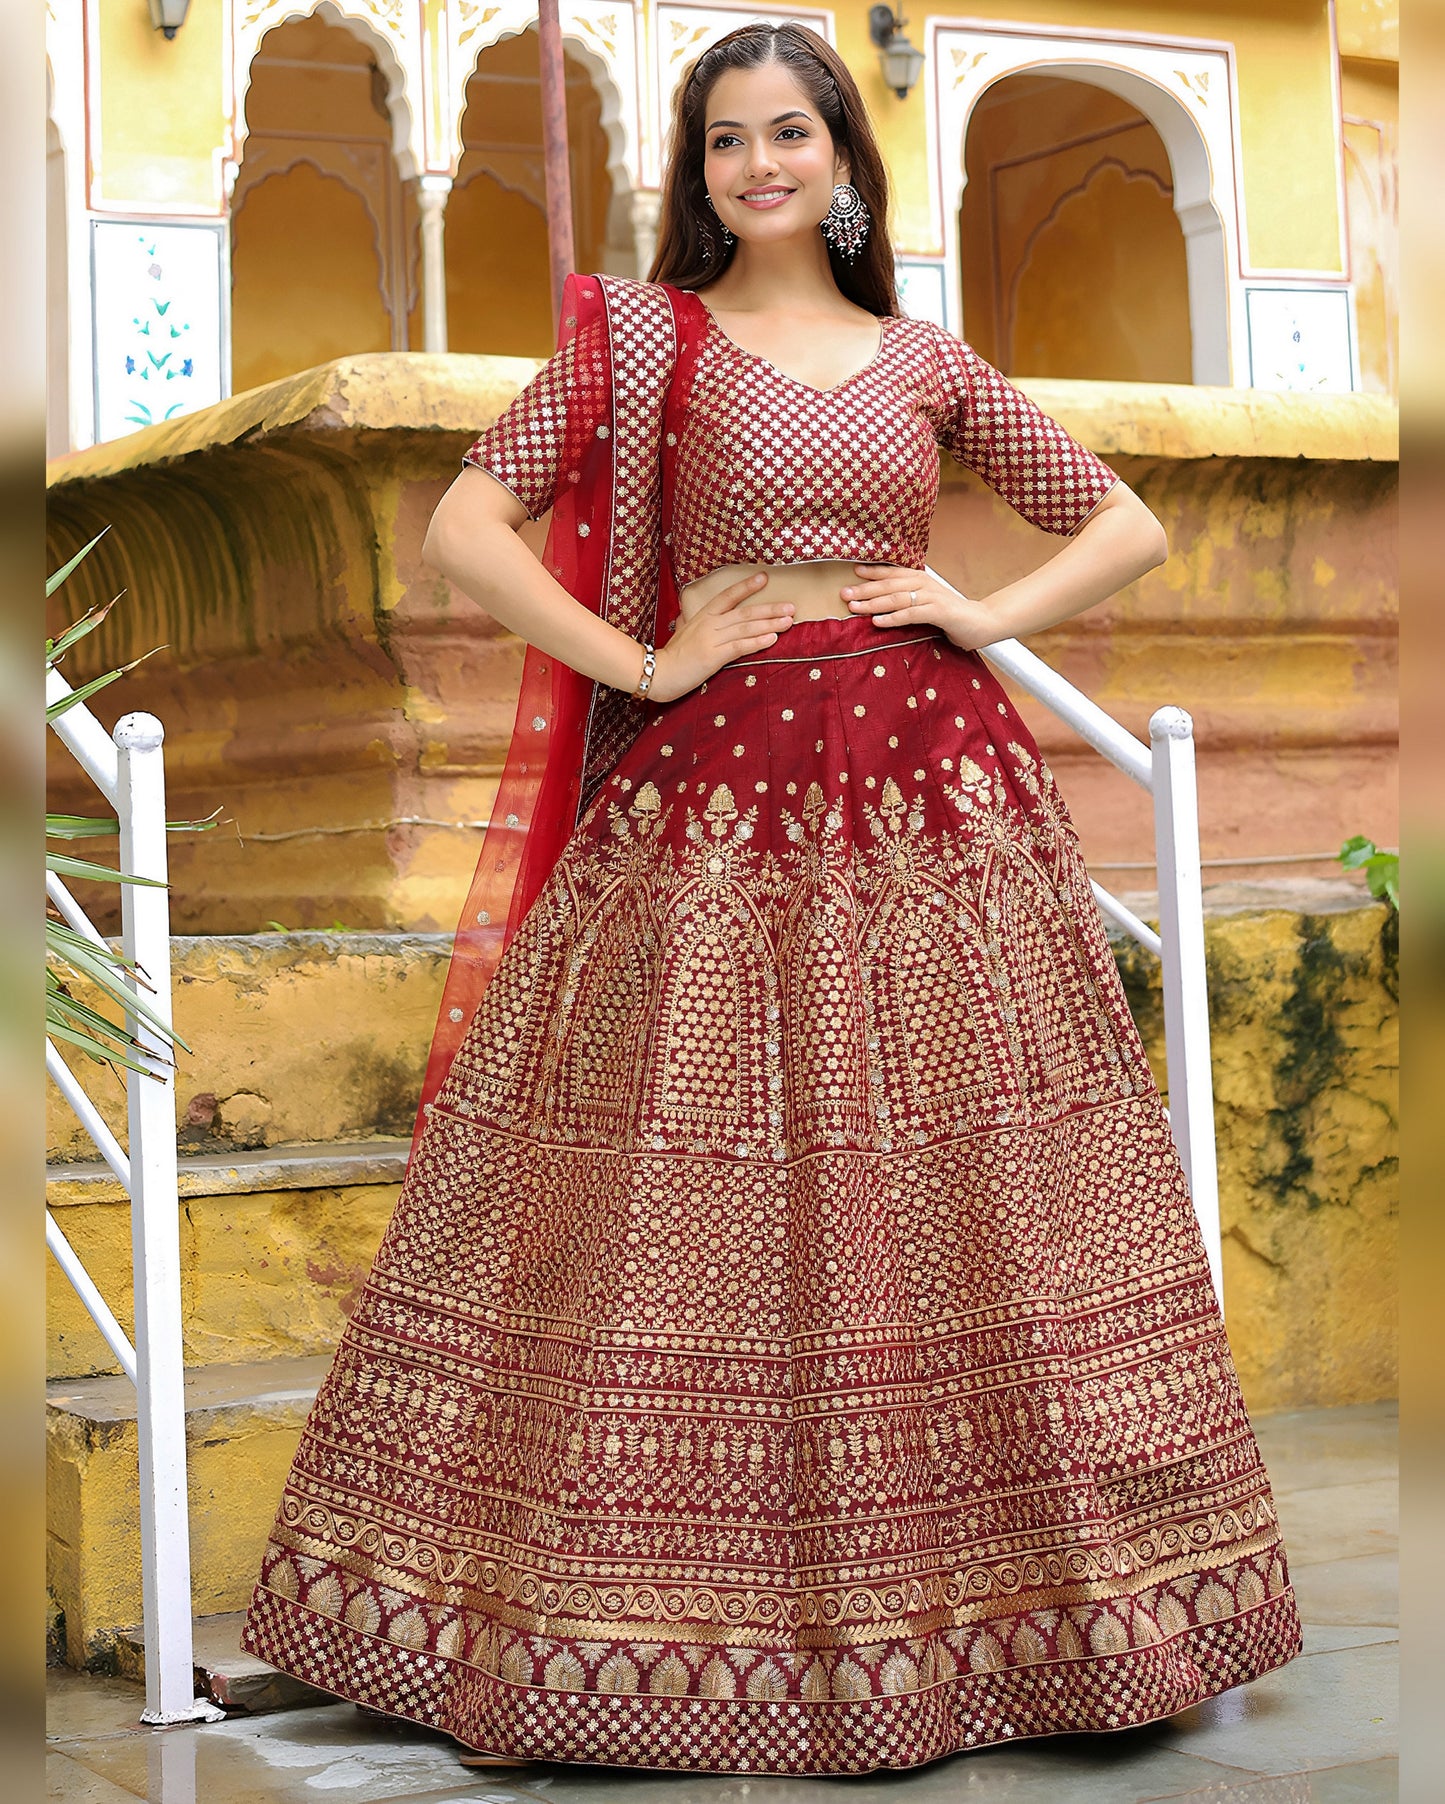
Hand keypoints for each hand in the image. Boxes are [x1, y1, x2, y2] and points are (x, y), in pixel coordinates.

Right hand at [646, 571, 794, 702]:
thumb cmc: (672, 655)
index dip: (746, 586)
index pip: (727, 596)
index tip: (764, 577)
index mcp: (703, 616)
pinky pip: (739, 646)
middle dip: (770, 608)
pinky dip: (757, 642)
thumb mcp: (681, 632)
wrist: (658, 673)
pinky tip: (772, 639)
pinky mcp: (713, 656)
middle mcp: (709, 623)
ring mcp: (711, 639)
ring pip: (746, 628)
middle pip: (744, 612)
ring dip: (770, 624)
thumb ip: (690, 623)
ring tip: (788, 621)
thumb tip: (687, 617)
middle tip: (791, 607)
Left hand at [840, 565, 1005, 650]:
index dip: (872, 572)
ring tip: (854, 607)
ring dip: (873, 603)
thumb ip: (909, 600)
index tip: (852, 573)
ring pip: (897, 598)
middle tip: (844, 593)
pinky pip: (912, 613)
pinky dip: (893, 618)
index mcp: (921, 580)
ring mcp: (933, 597)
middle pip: (890, 585)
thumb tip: (881, 604)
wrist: (982, 623)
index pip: (892, 573)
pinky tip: (877, 622)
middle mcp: (925, 584)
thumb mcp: (927, 603)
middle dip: (865, 588)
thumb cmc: (951, 615)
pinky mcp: (939, 612)